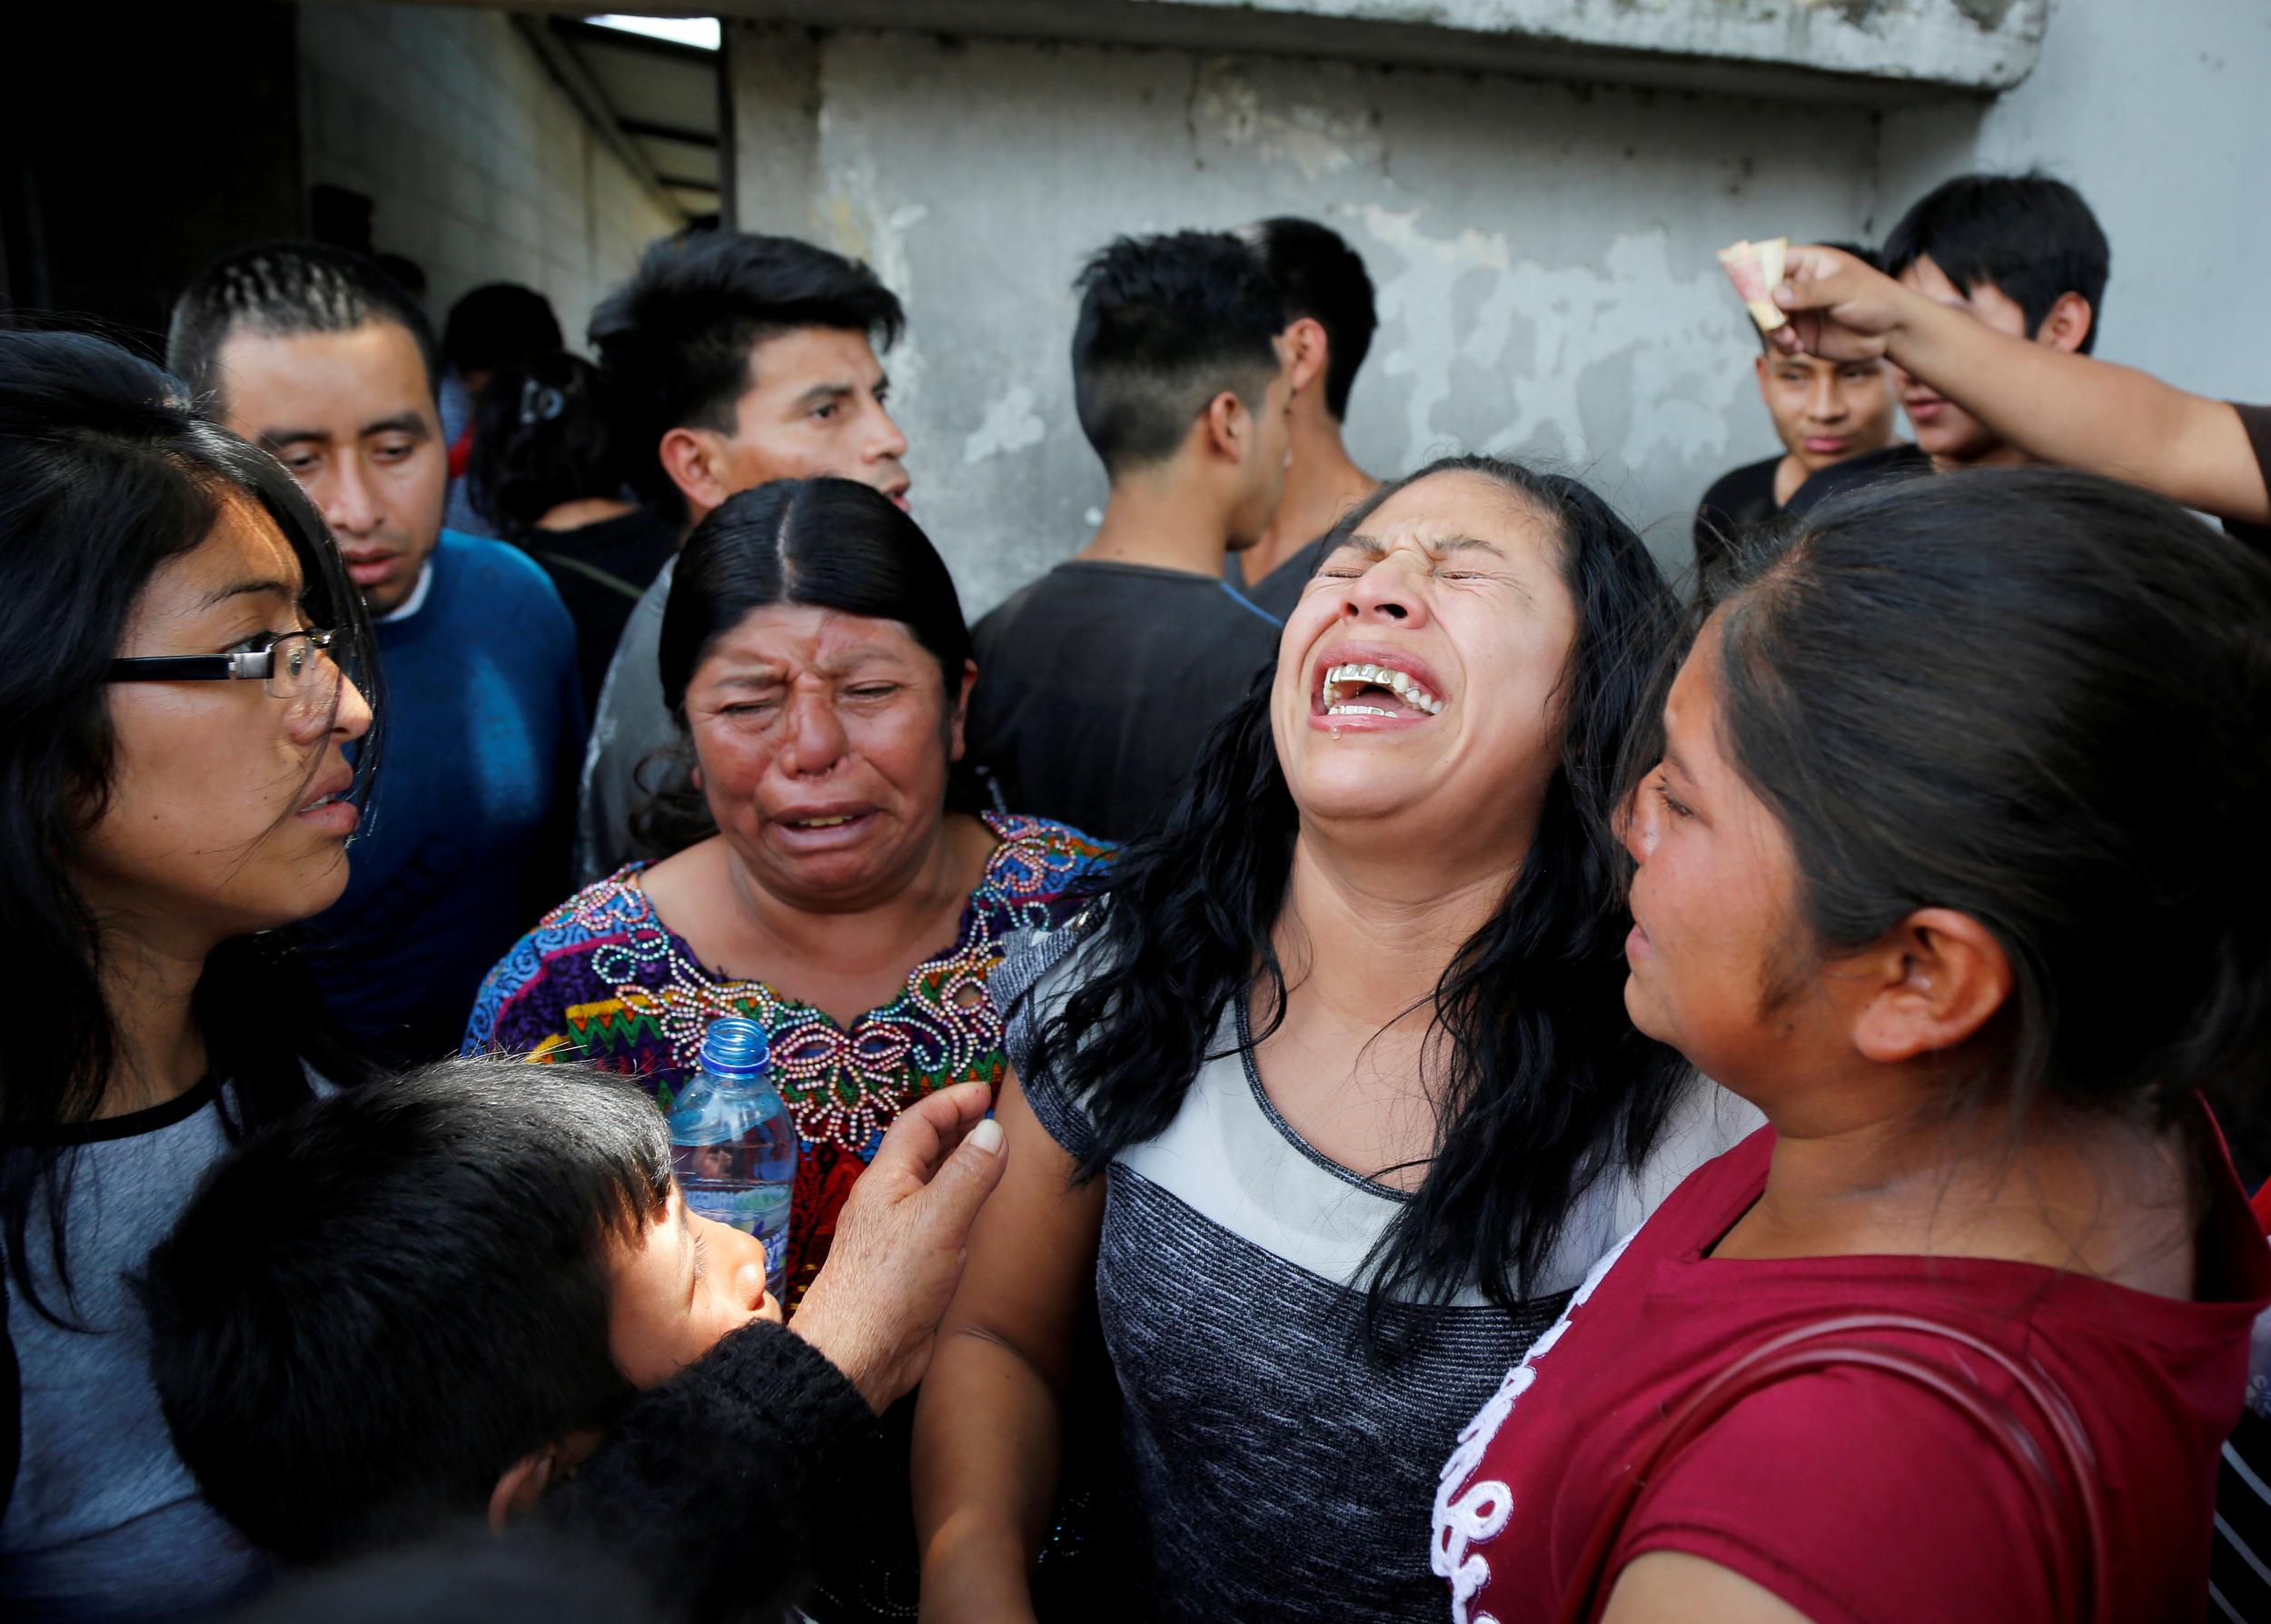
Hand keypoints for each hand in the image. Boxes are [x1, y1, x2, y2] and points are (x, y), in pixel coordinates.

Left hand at [790, 1082, 1006, 1411]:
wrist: (857, 1355)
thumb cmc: (886, 1287)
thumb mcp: (936, 1221)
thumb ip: (967, 1174)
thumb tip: (993, 1131)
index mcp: (887, 1180)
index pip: (920, 1122)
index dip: (953, 1101)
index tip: (988, 1089)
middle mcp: (890, 1200)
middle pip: (923, 1148)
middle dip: (957, 1124)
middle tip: (994, 1112)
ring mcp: (898, 1233)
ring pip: (930, 1182)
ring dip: (959, 1161)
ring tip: (992, 1151)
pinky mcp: (910, 1265)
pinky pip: (938, 1217)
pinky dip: (961, 1200)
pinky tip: (978, 1211)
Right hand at [1769, 244, 1915, 362]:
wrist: (1893, 331)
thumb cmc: (1877, 298)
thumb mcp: (1845, 289)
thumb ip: (1810, 292)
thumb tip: (1777, 294)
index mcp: (1809, 264)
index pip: (1773, 261)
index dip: (1757, 272)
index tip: (1752, 289)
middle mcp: (1799, 286)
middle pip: (1764, 293)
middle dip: (1765, 308)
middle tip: (1773, 321)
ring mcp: (1799, 311)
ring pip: (1769, 318)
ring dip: (1773, 330)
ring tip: (1790, 338)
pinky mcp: (1802, 334)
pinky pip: (1780, 339)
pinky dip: (1783, 344)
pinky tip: (1797, 346)